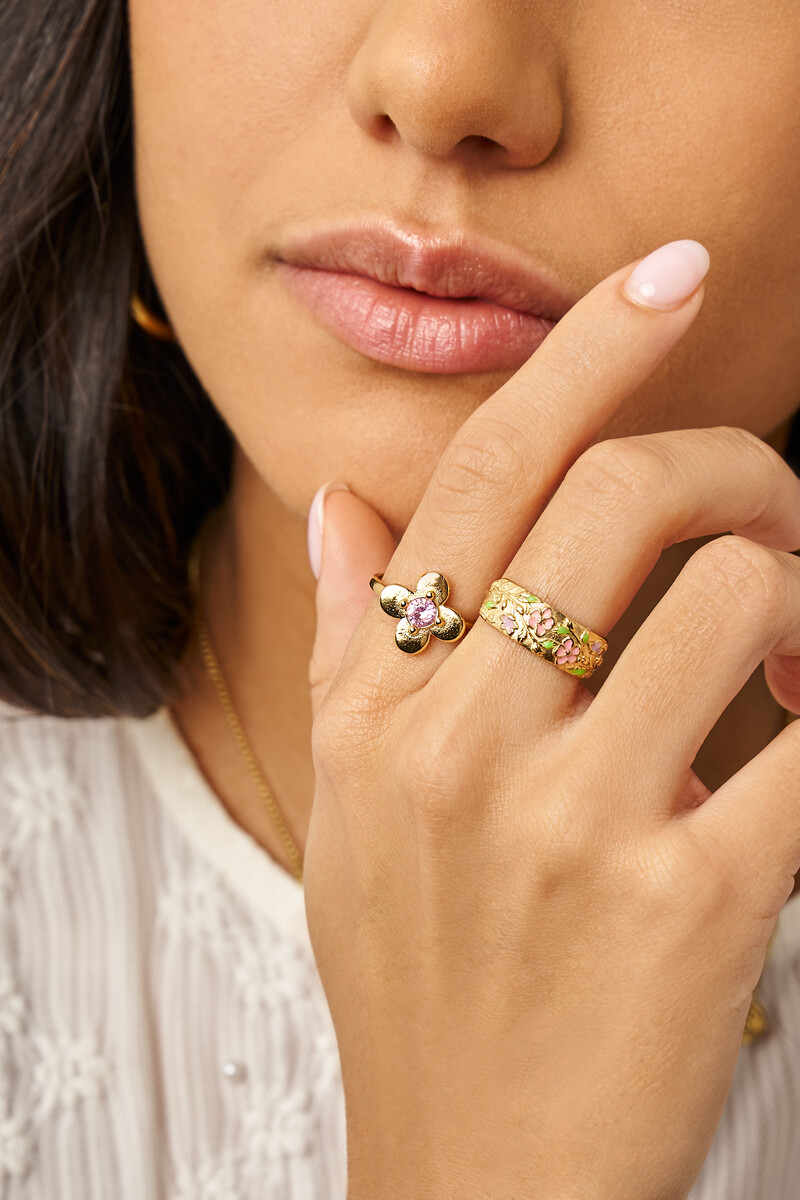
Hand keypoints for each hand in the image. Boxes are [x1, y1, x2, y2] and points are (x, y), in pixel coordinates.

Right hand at [304, 242, 799, 1199]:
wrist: (476, 1182)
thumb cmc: (422, 981)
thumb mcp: (354, 808)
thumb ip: (346, 643)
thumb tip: (341, 505)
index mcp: (381, 705)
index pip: (483, 474)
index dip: (585, 352)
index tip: (669, 277)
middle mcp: (460, 742)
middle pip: (625, 494)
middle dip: (736, 471)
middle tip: (770, 516)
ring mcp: (573, 820)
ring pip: (739, 588)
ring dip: (797, 602)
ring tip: (792, 669)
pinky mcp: (690, 901)